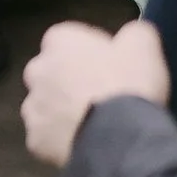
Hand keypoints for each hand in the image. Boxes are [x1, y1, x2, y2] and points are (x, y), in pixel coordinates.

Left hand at [20, 14, 167, 165]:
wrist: (119, 138)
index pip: (69, 40)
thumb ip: (134, 33)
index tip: (110, 67)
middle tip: (101, 96)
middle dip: (70, 81)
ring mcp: (32, 107)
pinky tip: (83, 142)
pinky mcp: (35, 140)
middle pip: (52, 72)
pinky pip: (47, 137)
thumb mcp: (144, 47)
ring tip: (93, 124)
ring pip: (46, 106)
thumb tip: (132, 33)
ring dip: (63, 111)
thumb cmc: (128, 85)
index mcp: (58, 41)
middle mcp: (37, 69)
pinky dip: (60, 140)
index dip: (92, 53)